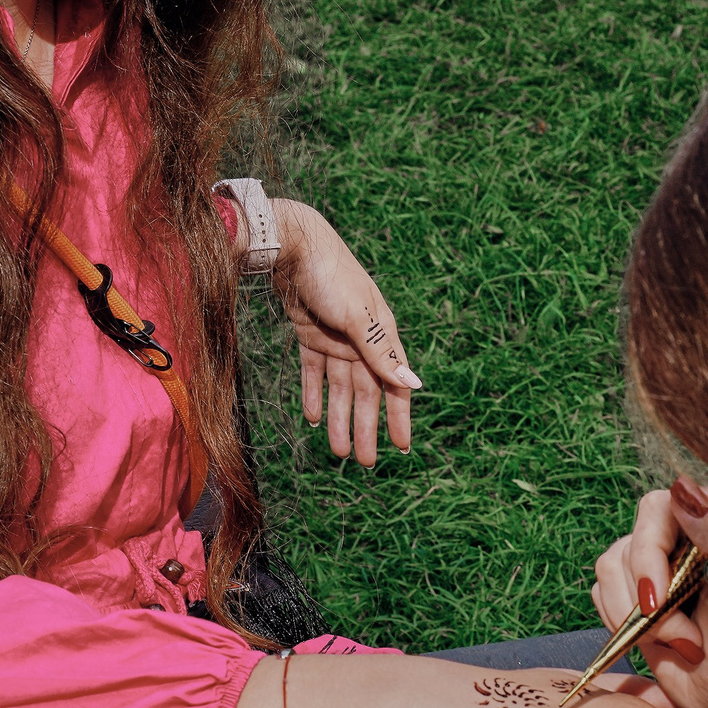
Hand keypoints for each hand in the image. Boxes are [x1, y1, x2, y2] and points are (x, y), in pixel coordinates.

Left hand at [271, 199, 417, 464]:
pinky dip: (314, 394)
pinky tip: (313, 418)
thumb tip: (415, 385)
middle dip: (365, 428)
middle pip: (366, 393)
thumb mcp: (358, 318)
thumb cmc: (331, 275)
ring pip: (339, 388)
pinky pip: (314, 372)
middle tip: (361, 463)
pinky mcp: (310, 333)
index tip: (402, 449)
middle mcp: (360, 340)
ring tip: (337, 451)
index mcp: (380, 334)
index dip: (398, 416)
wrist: (292, 244)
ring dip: (339, 418)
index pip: (394, 385)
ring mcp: (335, 337)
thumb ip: (381, 353)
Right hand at [591, 485, 707, 707]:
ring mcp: (652, 569)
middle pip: (626, 547)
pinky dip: (624, 627)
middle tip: (687, 638)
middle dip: (648, 604)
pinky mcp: (632, 599)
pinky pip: (601, 597)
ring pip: (608, 573)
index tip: (657, 600)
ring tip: (685, 643)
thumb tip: (684, 490)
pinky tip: (666, 645)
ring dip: (638, 621)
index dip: (648, 553)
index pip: (657, 509)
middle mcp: (676, 538)